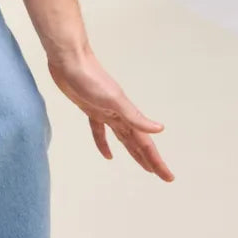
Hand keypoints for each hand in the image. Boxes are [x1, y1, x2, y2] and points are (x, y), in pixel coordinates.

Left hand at [47, 46, 173, 181]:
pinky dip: (103, 143)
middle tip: (161, 176)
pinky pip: (99, 130)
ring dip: (132, 152)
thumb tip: (160, 129)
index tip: (168, 177)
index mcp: (127, 114)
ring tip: (143, 167)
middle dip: (150, 159)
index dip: (156, 161)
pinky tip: (107, 155)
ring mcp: (105, 112)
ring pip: (123, 137)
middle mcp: (119, 114)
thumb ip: (134, 116)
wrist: (69, 59)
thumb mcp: (114, 99)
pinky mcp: (90, 108)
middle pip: (137, 142)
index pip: (145, 143)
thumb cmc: (90, 77)